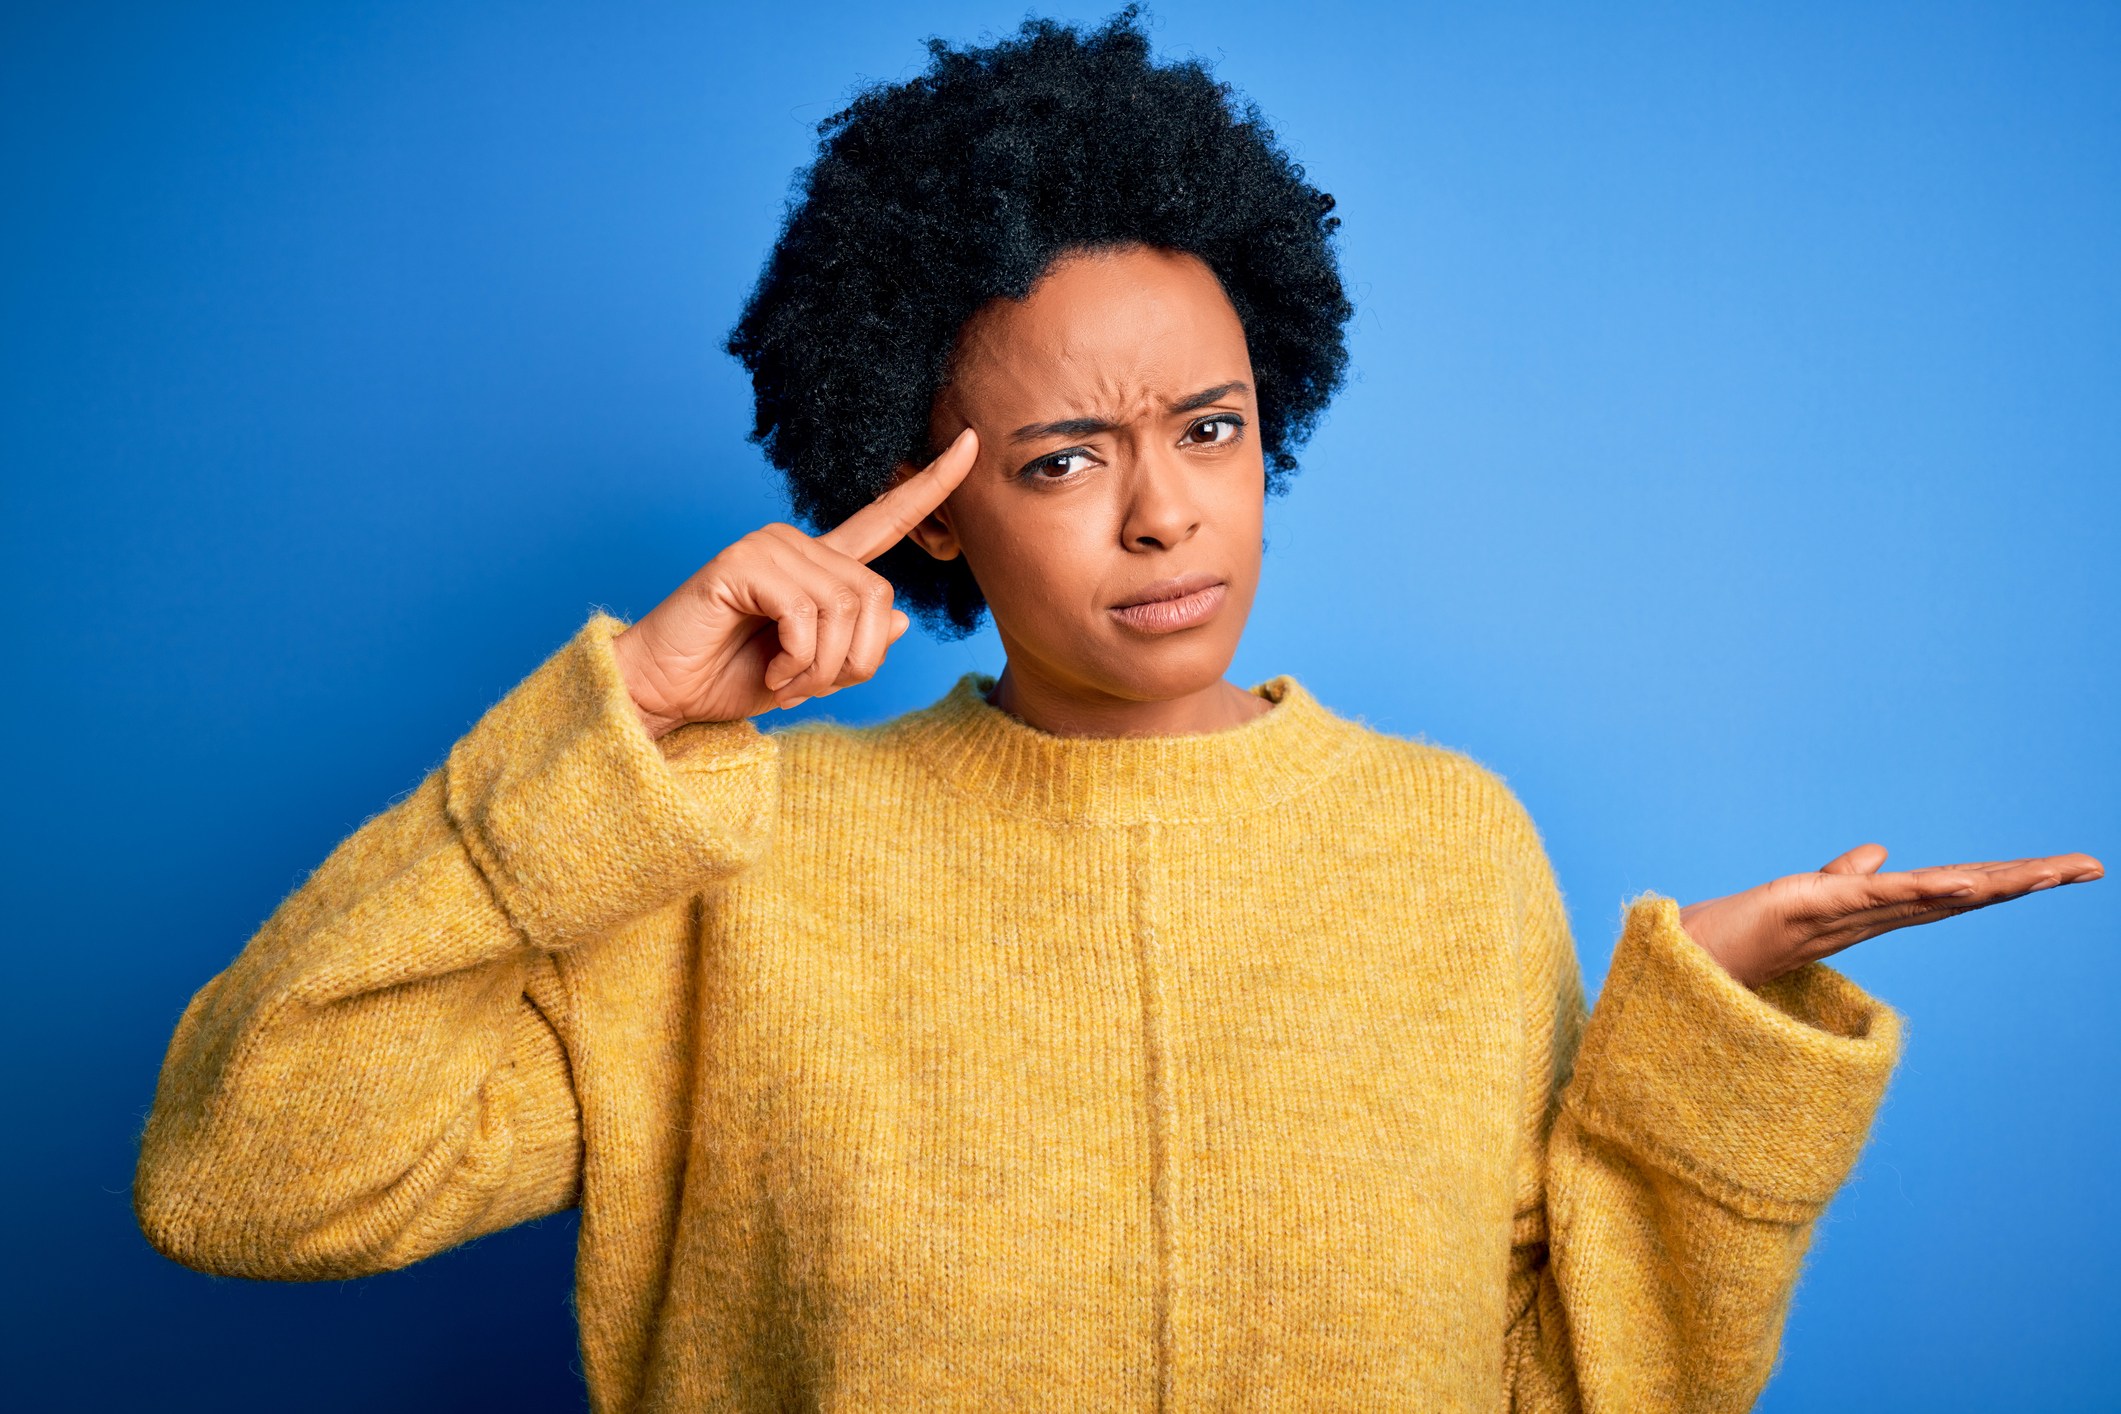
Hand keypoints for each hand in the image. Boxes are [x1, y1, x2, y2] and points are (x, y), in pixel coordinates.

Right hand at [611, 429, 977, 734]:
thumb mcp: (814, 673)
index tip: (974, 445)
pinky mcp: (741, 561)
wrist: (667, 693)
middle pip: (877, 597)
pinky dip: (797, 659)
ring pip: (845, 609)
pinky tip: (770, 669)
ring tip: (785, 679)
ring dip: (822, 667)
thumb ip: (857, 646)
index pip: (887, 520)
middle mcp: (799, 543)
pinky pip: (805, 614)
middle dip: (853, 661)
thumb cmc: (732, 679)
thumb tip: (901, 621)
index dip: (933, 485)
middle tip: (808, 685)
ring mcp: (768, 545)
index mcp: (822, 565)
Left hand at [1679, 843, 2103, 988]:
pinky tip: (1962, 882)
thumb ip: (1844, 879)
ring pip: (1929, 896)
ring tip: (2049, 870)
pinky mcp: (1804, 908)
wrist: (1683, 969)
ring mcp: (1840, 918)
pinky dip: (1916, 889)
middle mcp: (1866, 920)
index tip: (2067, 868)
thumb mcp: (1804, 898)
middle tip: (2089, 866)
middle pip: (1959, 895)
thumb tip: (1877, 851)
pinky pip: (1870, 899)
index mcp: (1872, 914)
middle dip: (2024, 882)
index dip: (2007, 881)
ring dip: (1991, 883)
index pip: (1951, 891)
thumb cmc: (1740, 939)